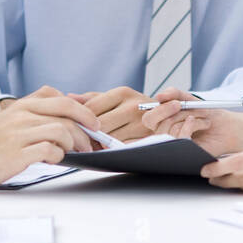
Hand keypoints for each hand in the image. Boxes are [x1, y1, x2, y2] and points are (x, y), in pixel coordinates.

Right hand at [0, 88, 102, 188]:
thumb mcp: (8, 122)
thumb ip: (31, 117)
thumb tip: (62, 121)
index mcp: (21, 106)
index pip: (60, 98)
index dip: (83, 109)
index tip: (92, 122)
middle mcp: (21, 116)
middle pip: (68, 113)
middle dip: (87, 129)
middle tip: (92, 142)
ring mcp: (19, 134)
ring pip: (63, 130)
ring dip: (74, 144)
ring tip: (72, 154)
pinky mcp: (17, 154)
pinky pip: (50, 150)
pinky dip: (58, 156)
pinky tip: (53, 160)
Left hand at [70, 85, 193, 142]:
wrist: (173, 113)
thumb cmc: (136, 106)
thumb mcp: (117, 97)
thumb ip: (93, 98)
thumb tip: (70, 96)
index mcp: (122, 92)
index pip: (91, 109)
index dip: (81, 121)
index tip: (77, 128)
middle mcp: (133, 105)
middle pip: (100, 126)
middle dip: (91, 136)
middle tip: (84, 140)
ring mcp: (142, 123)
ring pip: (111, 139)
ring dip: (102, 145)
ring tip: (97, 145)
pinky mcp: (149, 138)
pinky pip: (125, 148)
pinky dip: (115, 150)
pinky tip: (112, 148)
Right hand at [140, 87, 242, 155]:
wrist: (229, 126)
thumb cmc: (209, 114)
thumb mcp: (190, 99)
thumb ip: (174, 94)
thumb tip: (159, 96)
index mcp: (164, 123)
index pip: (148, 118)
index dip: (158, 110)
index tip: (175, 103)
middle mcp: (166, 135)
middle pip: (153, 124)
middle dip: (168, 110)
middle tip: (182, 106)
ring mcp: (175, 145)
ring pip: (168, 129)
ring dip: (188, 116)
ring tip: (203, 117)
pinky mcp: (185, 153)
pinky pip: (179, 137)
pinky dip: (191, 125)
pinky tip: (202, 123)